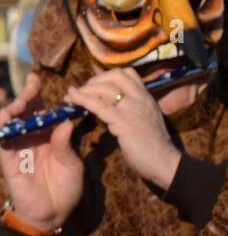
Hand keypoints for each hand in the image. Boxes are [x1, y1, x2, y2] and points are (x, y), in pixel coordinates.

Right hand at [0, 73, 83, 232]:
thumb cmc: (66, 188)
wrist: (53, 214)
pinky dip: (3, 127)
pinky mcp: (8, 159)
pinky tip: (6, 116)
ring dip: (15, 107)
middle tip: (33, 82)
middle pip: (25, 111)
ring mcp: (18, 147)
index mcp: (48, 136)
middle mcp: (31, 138)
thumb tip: (64, 123)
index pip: (42, 110)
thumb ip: (65, 144)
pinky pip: (2, 140)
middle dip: (27, 94)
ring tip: (22, 100)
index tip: (40, 79)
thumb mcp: (72, 164)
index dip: (39, 94)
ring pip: (12, 121)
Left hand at [64, 67, 181, 189]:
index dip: (107, 75)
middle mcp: (140, 98)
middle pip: (115, 76)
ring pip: (105, 88)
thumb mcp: (146, 118)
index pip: (128, 73)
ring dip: (84, 90)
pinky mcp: (123, 122)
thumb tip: (113, 102)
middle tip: (81, 91)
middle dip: (94, 80)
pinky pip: (99, 106)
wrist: (164, 161)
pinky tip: (72, 100)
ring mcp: (132, 108)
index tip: (94, 85)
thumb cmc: (153, 144)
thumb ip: (133, 107)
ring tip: (70, 97)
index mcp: (146, 97)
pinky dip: (82, 99)